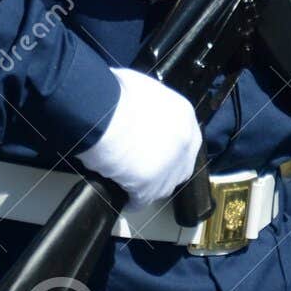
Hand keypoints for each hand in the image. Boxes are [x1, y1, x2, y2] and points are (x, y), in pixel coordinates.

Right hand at [78, 68, 201, 209]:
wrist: (105, 114)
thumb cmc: (117, 95)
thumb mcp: (141, 89)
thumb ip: (148, 104)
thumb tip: (136, 106)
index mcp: (183, 116)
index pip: (185, 139)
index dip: (170, 148)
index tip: (156, 151)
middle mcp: (184, 142)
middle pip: (179, 166)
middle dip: (164, 170)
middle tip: (145, 169)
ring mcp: (169, 167)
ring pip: (164, 186)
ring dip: (150, 187)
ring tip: (133, 185)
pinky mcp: (150, 186)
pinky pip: (142, 200)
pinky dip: (133, 201)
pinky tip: (125, 199)